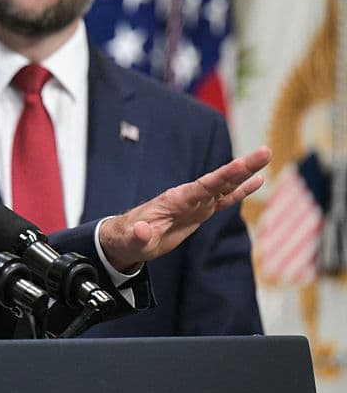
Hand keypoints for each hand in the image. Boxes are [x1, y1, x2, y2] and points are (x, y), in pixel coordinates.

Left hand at [99, 146, 271, 270]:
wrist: (126, 239)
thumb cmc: (128, 238)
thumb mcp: (132, 240)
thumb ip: (139, 235)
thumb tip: (142, 231)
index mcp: (175, 200)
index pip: (203, 186)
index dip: (223, 176)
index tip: (241, 164)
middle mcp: (188, 197)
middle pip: (220, 180)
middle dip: (242, 167)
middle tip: (266, 151)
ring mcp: (195, 203)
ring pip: (225, 186)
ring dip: (246, 173)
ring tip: (266, 156)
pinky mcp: (199, 211)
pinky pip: (224, 199)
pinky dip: (241, 191)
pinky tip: (257, 181)